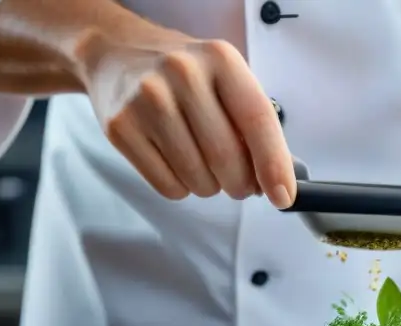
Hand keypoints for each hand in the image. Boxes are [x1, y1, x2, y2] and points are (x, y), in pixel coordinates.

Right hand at [80, 32, 295, 207]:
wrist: (117, 54)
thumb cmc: (183, 75)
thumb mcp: (225, 80)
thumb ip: (254, 125)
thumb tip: (280, 181)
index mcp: (220, 59)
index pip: (257, 120)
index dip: (274, 165)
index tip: (283, 196)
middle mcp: (183, 74)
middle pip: (226, 158)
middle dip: (241, 184)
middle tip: (240, 183)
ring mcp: (147, 100)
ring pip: (198, 179)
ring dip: (210, 187)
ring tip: (202, 164)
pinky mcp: (121, 127)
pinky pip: (168, 186)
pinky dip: (181, 187)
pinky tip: (176, 163)